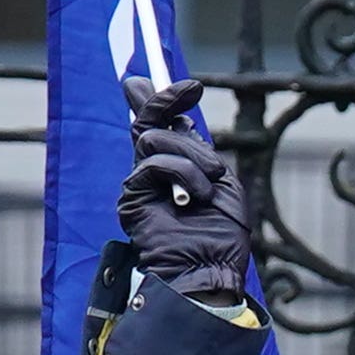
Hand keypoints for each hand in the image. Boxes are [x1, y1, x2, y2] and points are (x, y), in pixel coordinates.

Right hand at [116, 83, 250, 303]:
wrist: (210, 270)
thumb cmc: (222, 236)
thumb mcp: (221, 184)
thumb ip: (198, 151)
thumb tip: (179, 115)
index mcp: (178, 168)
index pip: (161, 125)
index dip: (166, 99)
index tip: (190, 84)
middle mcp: (155, 172)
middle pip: (148, 122)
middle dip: (165, 100)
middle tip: (189, 89)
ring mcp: (141, 183)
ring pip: (153, 138)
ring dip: (190, 155)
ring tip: (209, 182)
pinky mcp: (132, 196)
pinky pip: (152, 164)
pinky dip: (181, 174)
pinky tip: (195, 198)